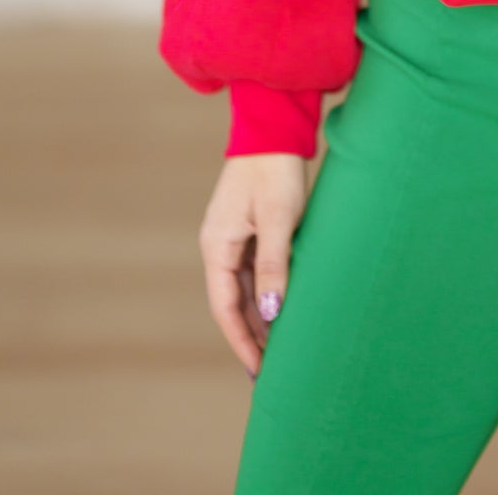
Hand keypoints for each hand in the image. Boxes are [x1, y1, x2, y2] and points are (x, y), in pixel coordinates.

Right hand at [199, 153, 310, 378]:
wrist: (274, 126)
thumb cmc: (275, 170)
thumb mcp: (279, 220)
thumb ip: (273, 267)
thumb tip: (269, 314)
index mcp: (217, 245)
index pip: (225, 307)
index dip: (242, 341)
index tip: (259, 370)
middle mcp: (219, 245)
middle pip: (232, 302)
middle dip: (250, 335)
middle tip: (272, 370)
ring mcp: (232, 236)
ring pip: (243, 288)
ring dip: (258, 316)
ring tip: (280, 348)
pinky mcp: (248, 228)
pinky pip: (252, 271)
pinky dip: (265, 293)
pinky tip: (281, 309)